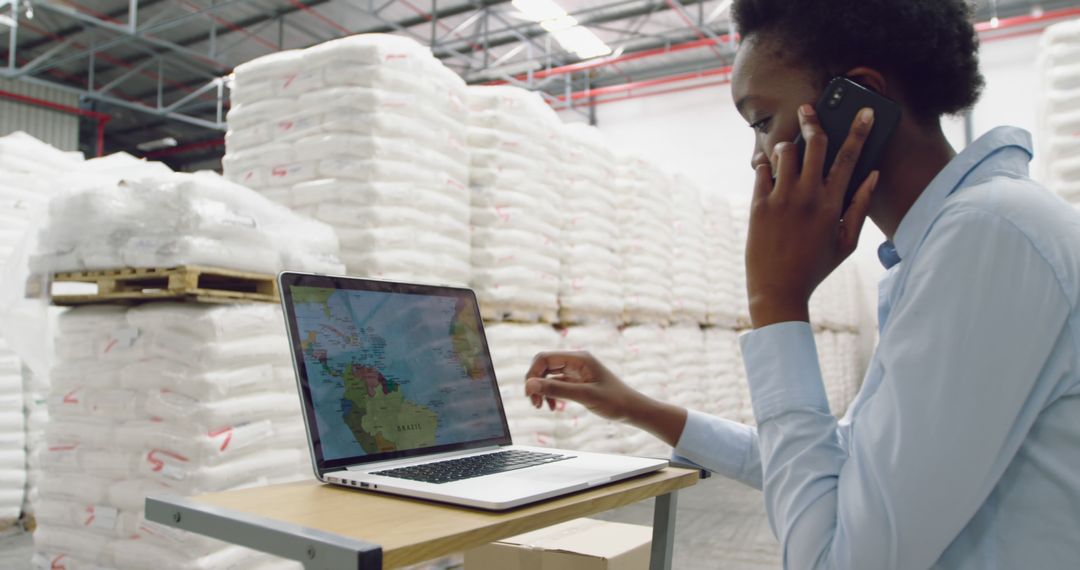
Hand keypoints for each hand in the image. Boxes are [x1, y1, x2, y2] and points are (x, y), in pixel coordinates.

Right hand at [525, 351, 688, 445]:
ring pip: (548, 376)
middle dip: (535, 383)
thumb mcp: (584, 396)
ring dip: (541, 390)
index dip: (532, 374)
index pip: (544, 358)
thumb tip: (530, 385)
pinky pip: (556, 385)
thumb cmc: (615, 401)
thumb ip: (556, 390)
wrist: (633, 410)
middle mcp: (576, 361)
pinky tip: (554, 407)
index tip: (529, 393)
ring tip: (541, 407)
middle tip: (534, 403)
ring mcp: (576, 371)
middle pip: (544, 366)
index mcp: (579, 358)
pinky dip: (551, 395)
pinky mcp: (577, 382)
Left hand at [745, 104, 879, 328]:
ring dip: (788, 145)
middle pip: (815, 144)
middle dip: (814, 120)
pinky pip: (761, 170)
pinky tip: (768, 167)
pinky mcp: (759, 205)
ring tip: (788, 152)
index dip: (858, 131)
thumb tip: (873, 175)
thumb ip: (860, 207)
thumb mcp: (846, 242)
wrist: (778, 290)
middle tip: (809, 109)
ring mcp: (781, 199)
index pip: (849, 157)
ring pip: (785, 151)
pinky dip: (765, 164)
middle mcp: (808, 196)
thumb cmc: (815, 267)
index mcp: (833, 204)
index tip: (863, 111)